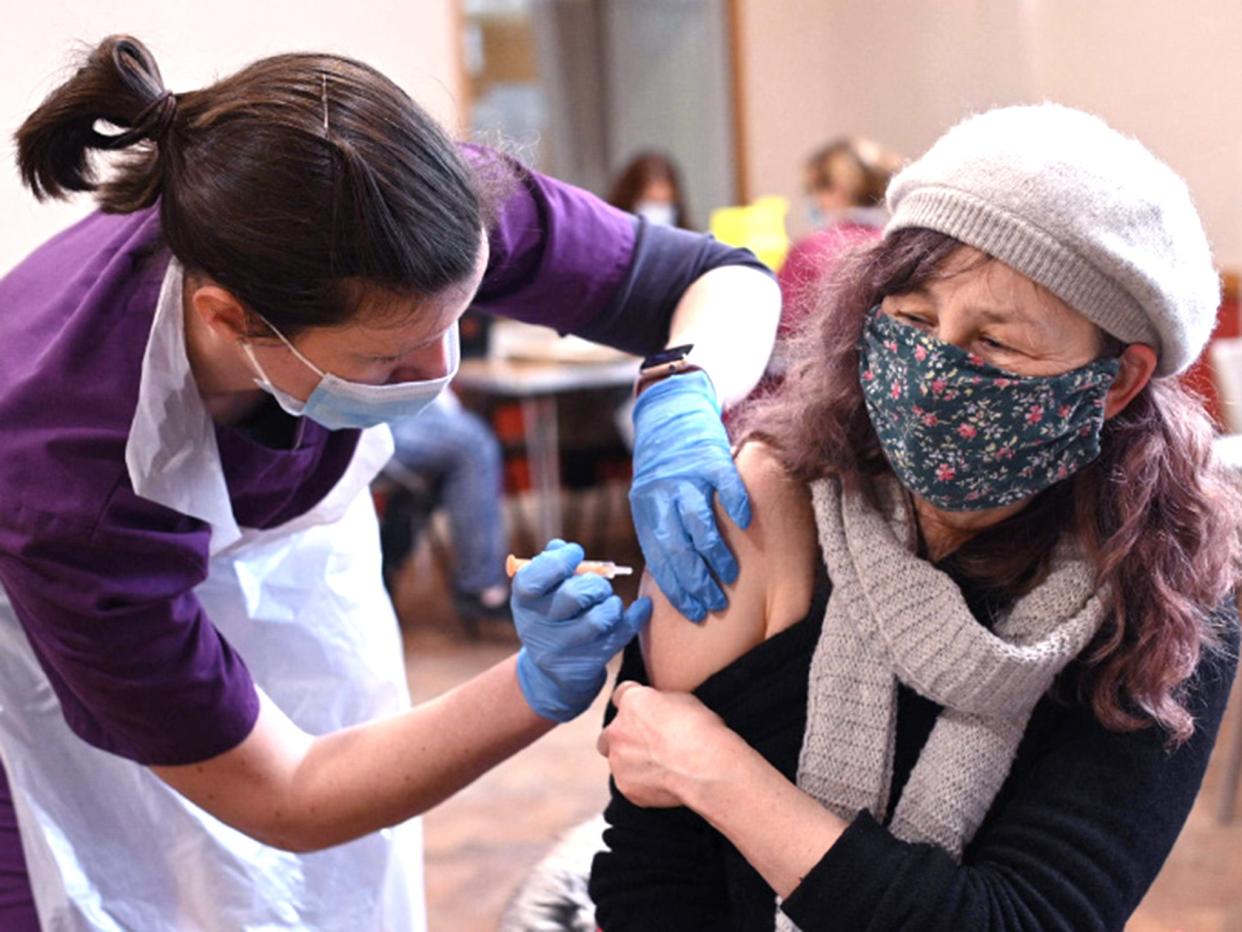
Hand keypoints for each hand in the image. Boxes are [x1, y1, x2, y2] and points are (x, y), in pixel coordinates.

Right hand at [513, 540, 650, 722]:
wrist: (553, 672)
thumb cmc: (551, 616)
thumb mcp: (541, 592)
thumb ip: (550, 563)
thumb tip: (561, 547)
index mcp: (523, 601)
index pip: (536, 578)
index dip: (561, 560)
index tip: (576, 553)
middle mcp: (537, 627)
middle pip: (574, 596)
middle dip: (595, 584)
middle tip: (598, 586)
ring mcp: (561, 650)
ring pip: (600, 619)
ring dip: (612, 603)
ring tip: (608, 602)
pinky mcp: (585, 665)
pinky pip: (620, 635)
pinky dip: (636, 616)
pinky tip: (642, 607)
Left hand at [596, 680, 729, 807]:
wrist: (706, 766)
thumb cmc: (700, 730)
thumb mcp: (684, 700)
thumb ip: (661, 703)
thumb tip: (660, 710)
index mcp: (631, 702)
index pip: (621, 695)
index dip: (634, 704)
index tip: (644, 711)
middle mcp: (617, 730)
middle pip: (610, 733)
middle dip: (623, 738)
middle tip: (647, 744)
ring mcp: (618, 761)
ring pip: (617, 761)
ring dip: (631, 762)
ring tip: (659, 767)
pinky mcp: (626, 787)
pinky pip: (629, 783)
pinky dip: (642, 783)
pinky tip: (663, 782)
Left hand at [629, 370, 750, 621]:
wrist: (670, 412)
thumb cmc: (665, 466)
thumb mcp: (652, 498)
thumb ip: (662, 530)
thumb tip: (676, 578)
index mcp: (646, 508)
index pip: (658, 557)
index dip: (676, 587)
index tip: (692, 610)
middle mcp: (662, 494)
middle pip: (678, 546)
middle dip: (695, 580)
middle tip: (713, 604)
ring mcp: (686, 476)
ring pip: (699, 522)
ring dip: (715, 553)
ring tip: (729, 575)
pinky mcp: (709, 457)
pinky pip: (724, 485)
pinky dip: (736, 506)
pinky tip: (746, 525)